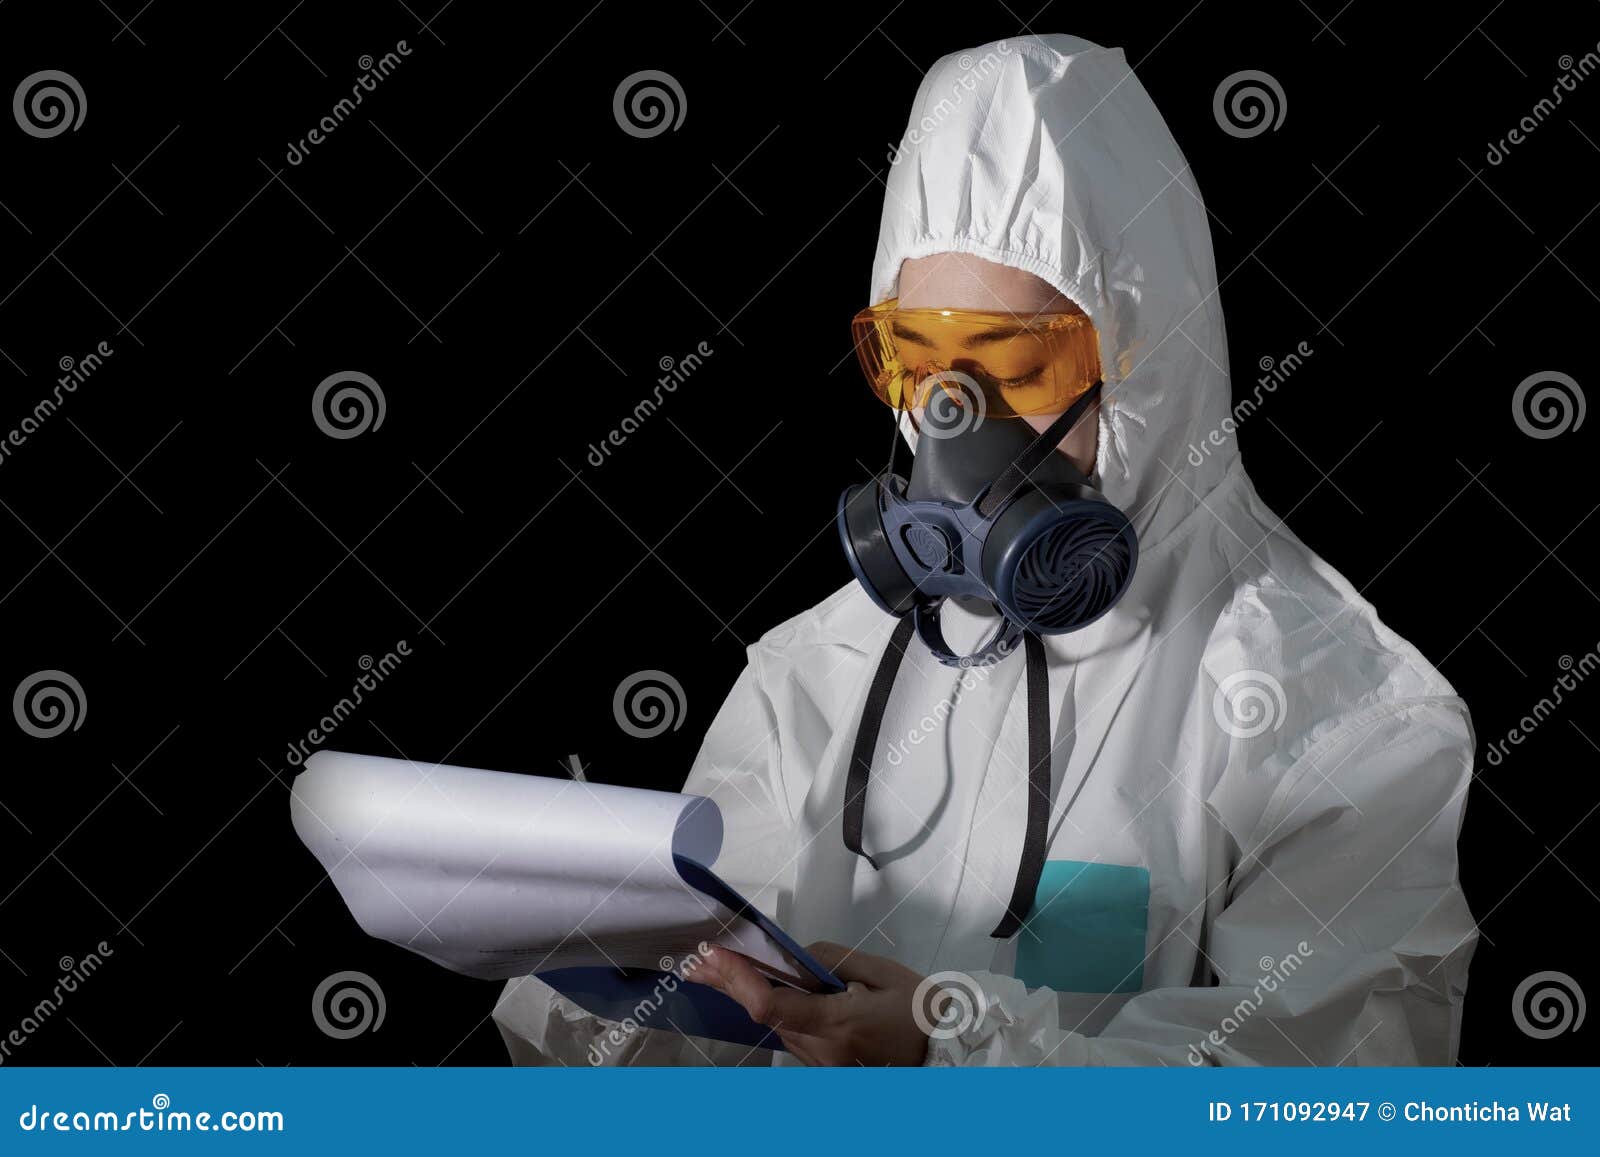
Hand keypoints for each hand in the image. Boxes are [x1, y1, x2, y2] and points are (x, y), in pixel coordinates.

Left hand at [684, 941, 929, 1065]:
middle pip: (764, 1016)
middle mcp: (822, 1051)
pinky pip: (792, 1035)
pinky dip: (773, 1011)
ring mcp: (822, 1065)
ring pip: (776, 1026)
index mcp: (838, 1025)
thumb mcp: (881, 973)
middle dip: (730, 985)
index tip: (714, 956)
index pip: (771, 1006)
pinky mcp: (825, 1068)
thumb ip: (832, 961)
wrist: (946, 1054)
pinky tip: (753, 988)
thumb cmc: (920, 1009)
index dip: (737, 980)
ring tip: (715, 967)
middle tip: (696, 959)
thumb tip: (796, 957)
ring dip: (747, 996)